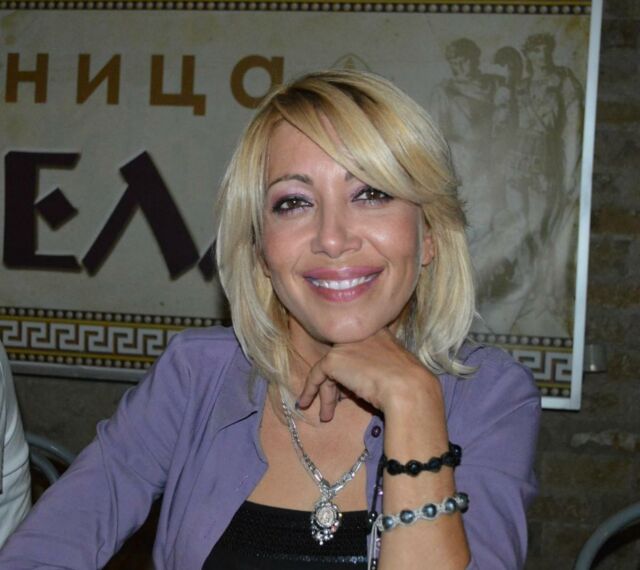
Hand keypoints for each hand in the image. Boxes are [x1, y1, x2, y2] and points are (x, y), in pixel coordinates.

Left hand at [297, 328, 440, 421]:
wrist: (408, 388)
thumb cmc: (409, 384)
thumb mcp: (394, 370)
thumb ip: (376, 368)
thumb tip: (356, 387)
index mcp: (377, 331)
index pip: (357, 349)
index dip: (352, 371)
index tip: (349, 392)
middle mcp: (359, 333)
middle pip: (342, 358)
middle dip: (338, 383)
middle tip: (337, 404)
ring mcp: (346, 344)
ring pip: (330, 369)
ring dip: (327, 393)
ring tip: (326, 415)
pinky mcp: (334, 359)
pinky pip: (317, 375)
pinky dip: (310, 390)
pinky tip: (306, 402)